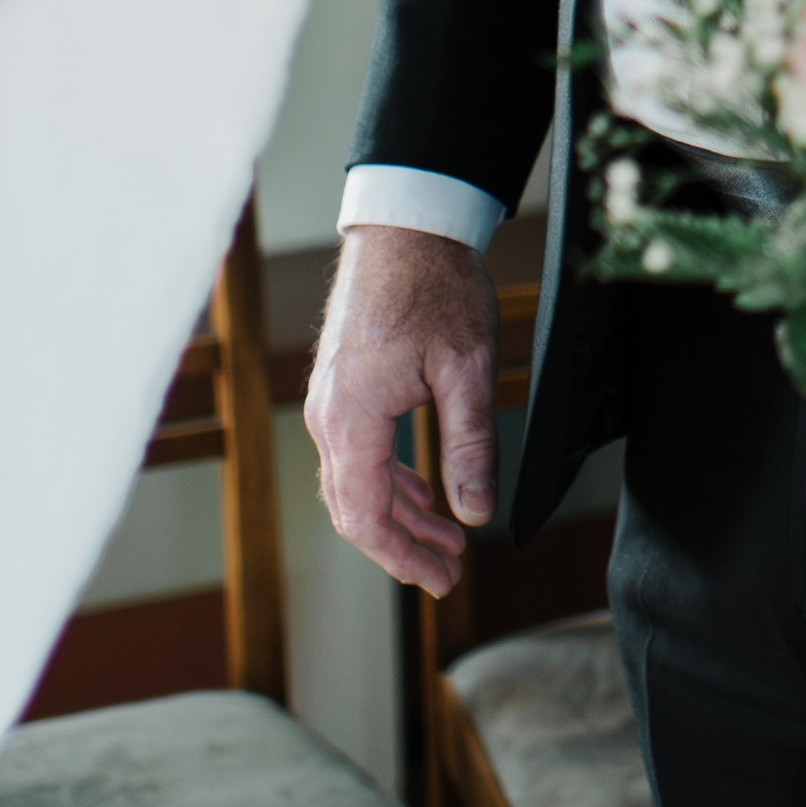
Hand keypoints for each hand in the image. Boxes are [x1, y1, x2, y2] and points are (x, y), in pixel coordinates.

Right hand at [306, 224, 499, 596]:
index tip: (442, 580)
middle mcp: (329, 415)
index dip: (403, 556)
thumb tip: (476, 511)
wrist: (407, 226)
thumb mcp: (468, 369)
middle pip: (355, 506)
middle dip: (403, 545)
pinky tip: (424, 492)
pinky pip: (358, 452)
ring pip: (356, 481)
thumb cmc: (436, 287)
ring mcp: (331, 399)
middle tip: (450, 572)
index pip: (365, 515)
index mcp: (352, 417)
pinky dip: (390, 481)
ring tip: (448, 539)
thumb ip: (470, 445)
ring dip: (400, 515)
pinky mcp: (343, 385)